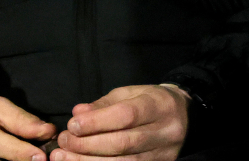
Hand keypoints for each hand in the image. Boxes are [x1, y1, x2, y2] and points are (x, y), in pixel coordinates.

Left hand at [52, 85, 189, 160]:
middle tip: (63, 143)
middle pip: (124, 143)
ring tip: (64, 157)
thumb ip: (104, 104)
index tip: (72, 125)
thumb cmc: (151, 102)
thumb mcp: (130, 93)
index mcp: (159, 106)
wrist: (185, 116)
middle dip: (87, 145)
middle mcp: (165, 132)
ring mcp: (162, 154)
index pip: (127, 116)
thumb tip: (78, 114)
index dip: (97, 122)